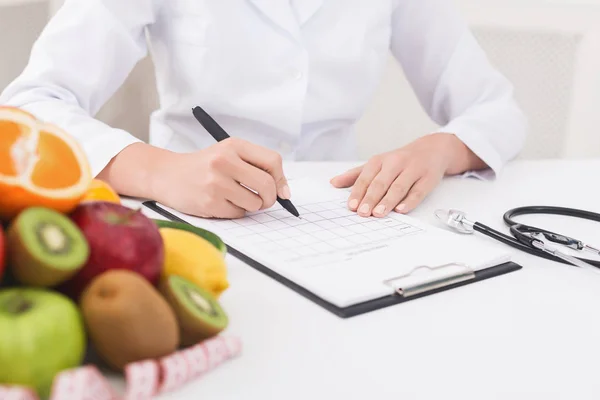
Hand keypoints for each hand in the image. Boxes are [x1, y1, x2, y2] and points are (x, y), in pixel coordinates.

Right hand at [155, 138, 289, 218]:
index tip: (281, 191)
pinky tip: (221, 202)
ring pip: (254, 203)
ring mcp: (216, 182)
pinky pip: (238, 214)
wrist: (167, 175)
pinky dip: (235, 211)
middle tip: (263, 200)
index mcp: (234, 145)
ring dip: (251, 206)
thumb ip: (257, 167)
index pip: (273, 161)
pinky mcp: (209, 202)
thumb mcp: (229, 155)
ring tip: (235, 197)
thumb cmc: (205, 166)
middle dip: (270, 198)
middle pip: (267, 185)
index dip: (281, 179)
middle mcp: (224, 161)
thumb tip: (284, 193)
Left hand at [330, 133, 484, 216]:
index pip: (366, 177)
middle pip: (381, 182)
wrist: (433, 149)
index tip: (351, 206)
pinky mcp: (428, 178)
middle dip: (371, 198)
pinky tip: (401, 209)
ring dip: (388, 200)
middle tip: (363, 212)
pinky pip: (418, 190)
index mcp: (380, 160)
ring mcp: (413, 170)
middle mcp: (396, 163)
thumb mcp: (377, 164)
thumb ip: (355, 175)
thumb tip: (333, 183)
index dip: (358, 192)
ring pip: (399, 186)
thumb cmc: (400, 160)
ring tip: (378, 213)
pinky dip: (410, 200)